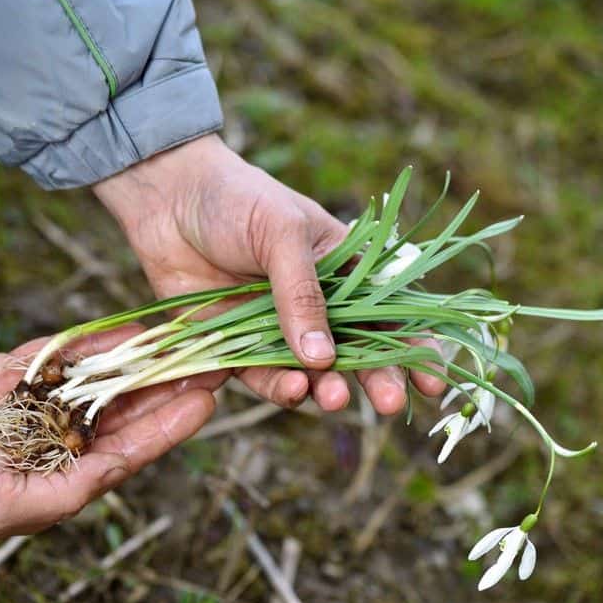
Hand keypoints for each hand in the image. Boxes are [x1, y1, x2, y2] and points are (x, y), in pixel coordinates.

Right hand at [0, 328, 218, 538]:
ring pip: (99, 383)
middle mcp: (51, 445)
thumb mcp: (0, 507)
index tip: (205, 402)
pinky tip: (130, 331)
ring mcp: (33, 407)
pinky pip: (63, 356)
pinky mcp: (13, 372)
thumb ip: (66, 491)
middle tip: (209, 366)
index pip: (125, 454)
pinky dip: (95, 344)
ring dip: (139, 365)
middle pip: (121, 416)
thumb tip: (117, 473)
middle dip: (164, 392)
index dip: (167, 429)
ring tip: (181, 343)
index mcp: (53, 483)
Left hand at [93, 134, 444, 414]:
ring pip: (313, 373)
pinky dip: (279, 387)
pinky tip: (291, 388)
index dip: (416, 349)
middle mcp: (315, 306)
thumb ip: (303, 293)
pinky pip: (263, 376)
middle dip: (378, 380)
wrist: (167, 197)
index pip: (391, 314)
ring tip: (335, 397)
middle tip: (391, 404)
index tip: (434, 382)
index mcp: (344, 270)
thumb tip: (323, 357)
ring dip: (329, 389)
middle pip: (357, 353)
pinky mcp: (236, 346)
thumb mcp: (282, 232)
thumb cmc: (237, 199)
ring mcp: (277, 329)